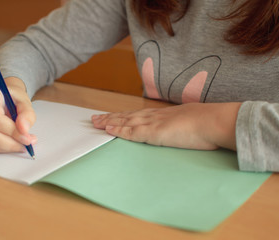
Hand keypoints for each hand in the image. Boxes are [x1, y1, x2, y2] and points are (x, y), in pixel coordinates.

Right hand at [0, 77, 36, 152]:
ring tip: (22, 144)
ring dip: (7, 147)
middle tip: (26, 143)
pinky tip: (13, 144)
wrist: (3, 96)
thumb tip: (24, 130)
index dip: (12, 132)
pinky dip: (1, 148)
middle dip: (10, 143)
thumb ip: (27, 114)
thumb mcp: (24, 101)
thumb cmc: (12, 97)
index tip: (27, 138)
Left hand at [92, 102, 241, 150]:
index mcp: (160, 115)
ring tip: (95, 123)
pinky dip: (119, 131)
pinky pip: (132, 132)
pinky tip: (108, 130)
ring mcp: (152, 123)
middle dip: (109, 118)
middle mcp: (153, 116)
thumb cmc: (204, 123)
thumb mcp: (186, 122)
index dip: (121, 116)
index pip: (135, 115)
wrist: (212, 121)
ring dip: (109, 122)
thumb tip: (176, 129)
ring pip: (125, 122)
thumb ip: (176, 125)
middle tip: (94, 118)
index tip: (110, 117)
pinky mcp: (153, 133)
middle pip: (126, 116)